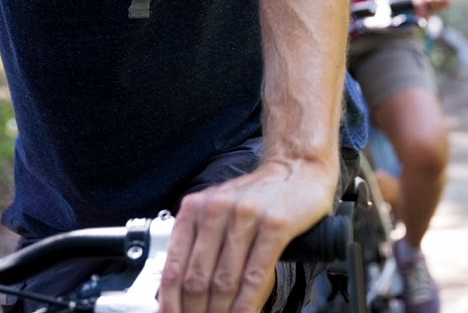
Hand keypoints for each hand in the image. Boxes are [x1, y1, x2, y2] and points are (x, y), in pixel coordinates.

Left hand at [157, 157, 335, 312]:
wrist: (297, 167)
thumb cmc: (258, 195)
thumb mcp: (218, 210)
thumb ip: (199, 244)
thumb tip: (181, 294)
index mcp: (196, 208)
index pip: (173, 267)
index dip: (170, 303)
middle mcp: (217, 209)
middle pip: (197, 279)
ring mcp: (246, 216)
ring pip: (224, 281)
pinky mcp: (274, 225)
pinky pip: (255, 275)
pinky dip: (247, 304)